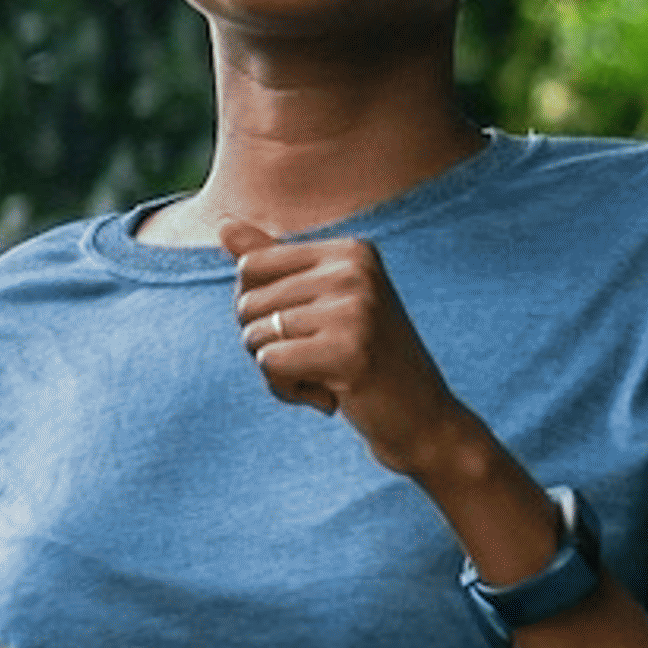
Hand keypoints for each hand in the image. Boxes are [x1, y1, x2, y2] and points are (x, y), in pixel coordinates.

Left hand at [218, 217, 479, 475]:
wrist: (425, 421)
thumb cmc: (368, 362)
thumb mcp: (325, 306)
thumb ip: (276, 263)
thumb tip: (222, 226)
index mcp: (351, 251)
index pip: (249, 266)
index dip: (259, 310)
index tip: (306, 332)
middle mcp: (355, 270)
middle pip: (247, 301)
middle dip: (267, 343)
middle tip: (318, 361)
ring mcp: (355, 309)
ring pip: (255, 335)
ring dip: (279, 371)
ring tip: (326, 378)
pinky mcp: (348, 351)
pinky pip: (269, 364)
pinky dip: (287, 390)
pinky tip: (328, 397)